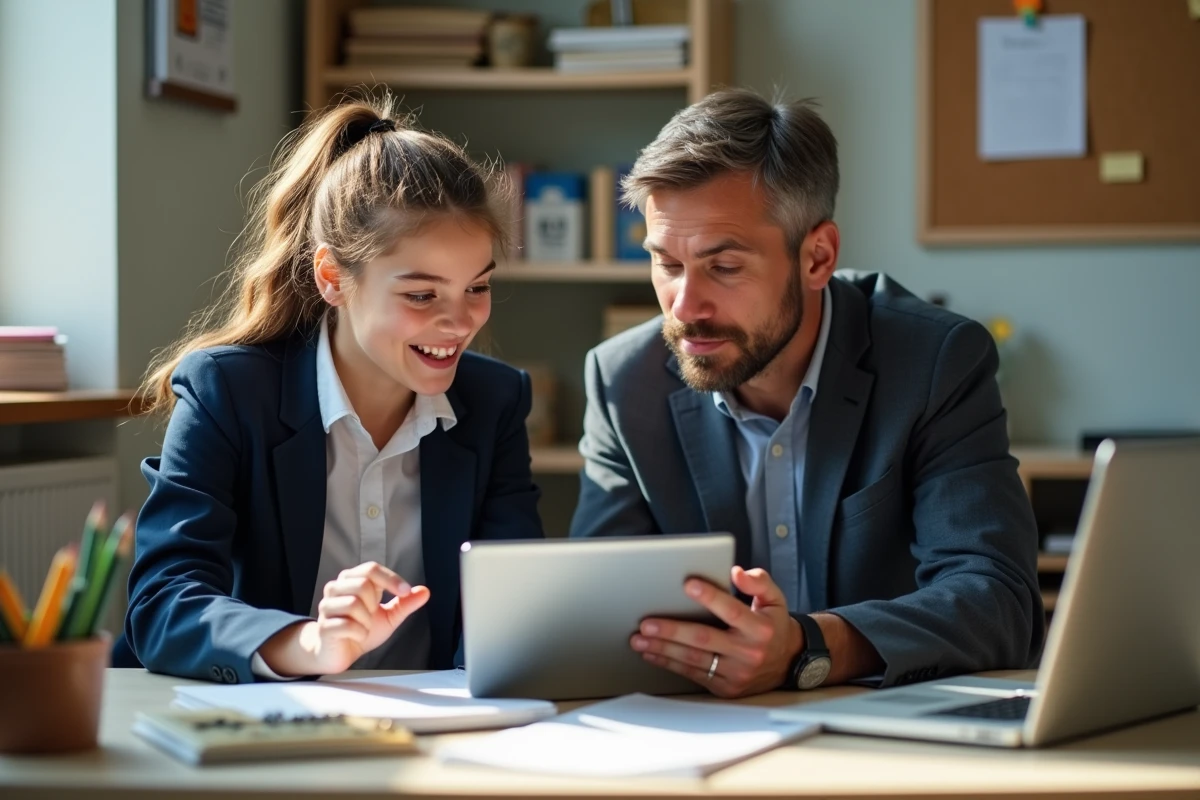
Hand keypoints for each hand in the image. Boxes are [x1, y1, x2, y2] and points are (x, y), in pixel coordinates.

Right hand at [261, 561, 429, 675]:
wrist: (340, 652)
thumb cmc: (361, 629)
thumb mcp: (388, 616)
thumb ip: (405, 604)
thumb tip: (424, 591)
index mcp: (352, 580)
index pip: (371, 569)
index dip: (390, 578)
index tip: (405, 591)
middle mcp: (336, 589)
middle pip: (362, 585)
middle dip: (374, 605)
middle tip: (371, 617)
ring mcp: (326, 607)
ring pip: (353, 603)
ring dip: (367, 621)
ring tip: (364, 627)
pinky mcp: (323, 627)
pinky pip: (346, 625)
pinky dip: (359, 634)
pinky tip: (357, 636)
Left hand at [631, 566, 801, 697]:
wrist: (789, 663)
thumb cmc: (774, 625)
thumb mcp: (775, 599)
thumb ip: (759, 582)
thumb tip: (736, 572)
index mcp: (760, 628)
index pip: (731, 611)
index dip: (710, 597)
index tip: (688, 584)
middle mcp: (748, 653)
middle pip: (704, 640)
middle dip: (672, 631)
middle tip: (647, 623)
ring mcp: (736, 674)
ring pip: (694, 660)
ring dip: (663, 650)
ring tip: (639, 639)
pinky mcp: (726, 688)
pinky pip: (694, 675)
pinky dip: (670, 664)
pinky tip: (652, 654)